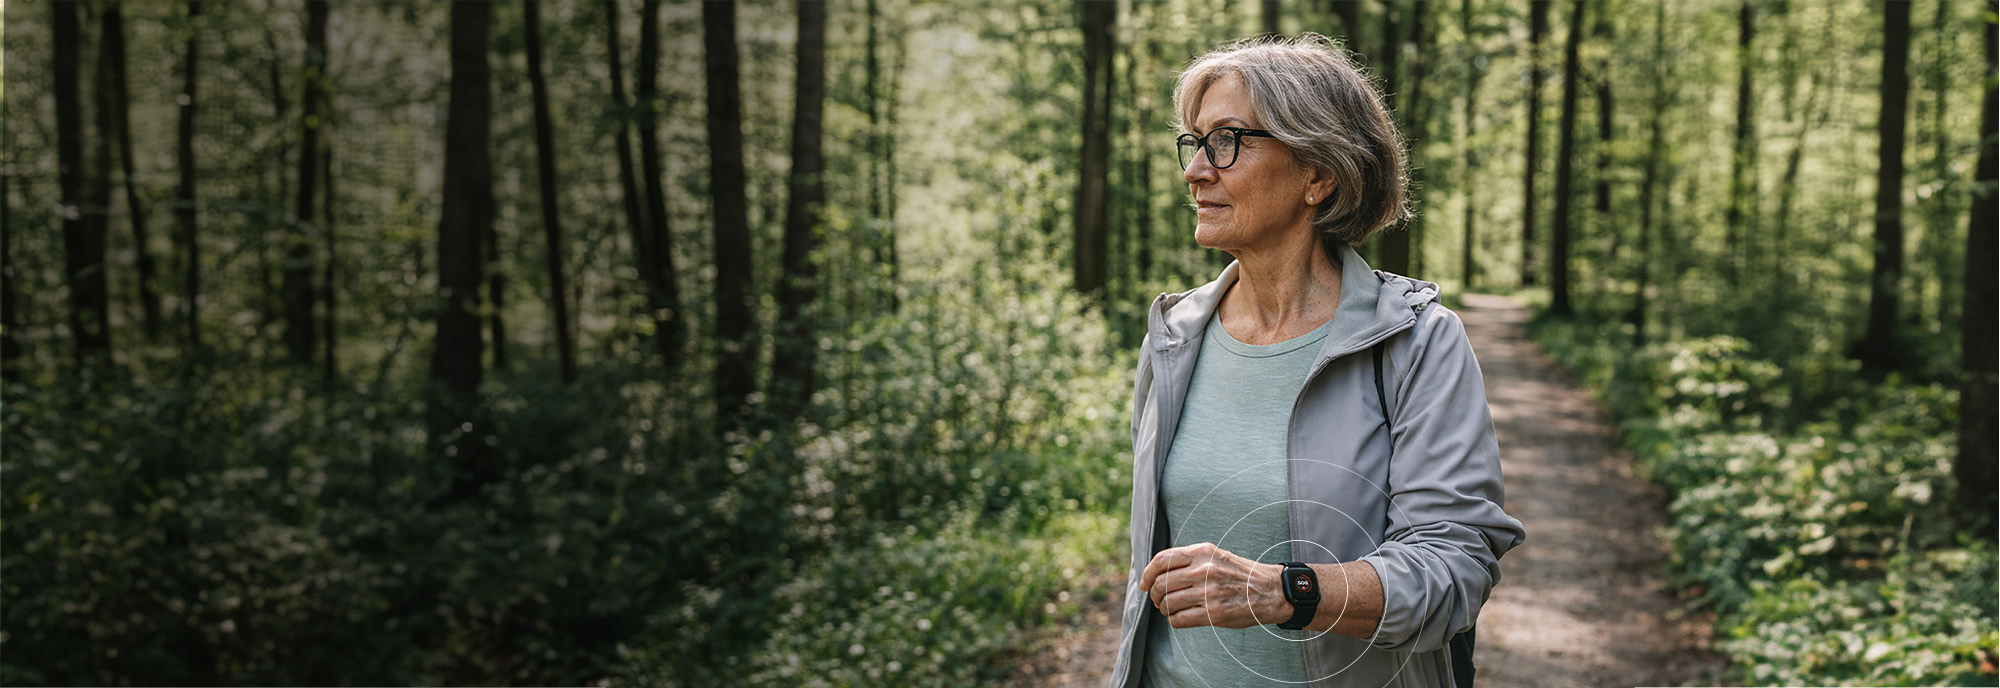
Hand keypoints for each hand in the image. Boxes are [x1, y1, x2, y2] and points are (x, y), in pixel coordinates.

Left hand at [1138, 542, 1287, 628]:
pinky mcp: (1215, 613)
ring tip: (1169, 610)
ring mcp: (1209, 592)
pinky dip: (1173, 620)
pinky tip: (1179, 618)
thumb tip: (1157, 572)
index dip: (1147, 574)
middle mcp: (1205, 569)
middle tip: (1157, 600)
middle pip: (1161, 583)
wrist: (1271, 590)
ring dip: (1164, 609)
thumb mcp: (1216, 556)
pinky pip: (1180, 619)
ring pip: (1168, 602)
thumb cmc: (1240, 574)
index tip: (1144, 584)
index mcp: (1202, 552)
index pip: (1161, 560)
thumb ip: (1190, 560)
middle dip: (1154, 595)